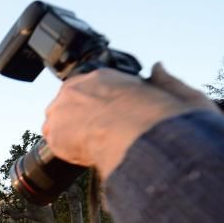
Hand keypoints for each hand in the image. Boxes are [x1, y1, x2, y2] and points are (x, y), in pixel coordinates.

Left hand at [43, 64, 217, 178]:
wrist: (135, 133)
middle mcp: (76, 89)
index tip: (103, 119)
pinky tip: (82, 155)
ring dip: (69, 135)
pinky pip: (53, 142)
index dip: (95, 106)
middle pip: (68, 105)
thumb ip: (163, 79)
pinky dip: (66, 150)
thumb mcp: (170, 91)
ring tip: (89, 148)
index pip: (89, 90)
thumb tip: (158, 67)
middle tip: (93, 137)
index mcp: (101, 77)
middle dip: (77, 120)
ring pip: (57, 123)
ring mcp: (60, 110)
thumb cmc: (157, 116)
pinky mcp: (53, 133)